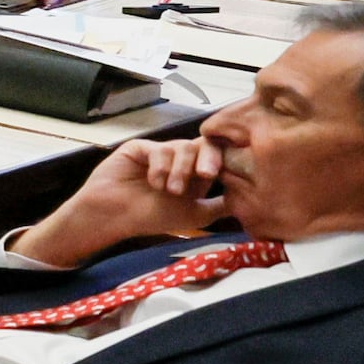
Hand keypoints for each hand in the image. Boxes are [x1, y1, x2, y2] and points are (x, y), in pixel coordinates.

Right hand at [15, 130, 224, 262]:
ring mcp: (160, 152)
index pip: (217, 157)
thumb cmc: (151, 217)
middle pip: (205, 145)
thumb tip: (248, 197)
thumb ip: (221, 205)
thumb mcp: (195, 214)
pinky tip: (154, 182)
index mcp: (195, 174)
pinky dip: (161, 167)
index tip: (225, 174)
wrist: (114, 216)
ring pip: (183, 147)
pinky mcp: (141, 148)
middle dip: (209, 159)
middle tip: (206, 174)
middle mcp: (180, 160)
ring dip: (180, 170)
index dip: (224, 161)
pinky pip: (160, 149)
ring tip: (169, 190)